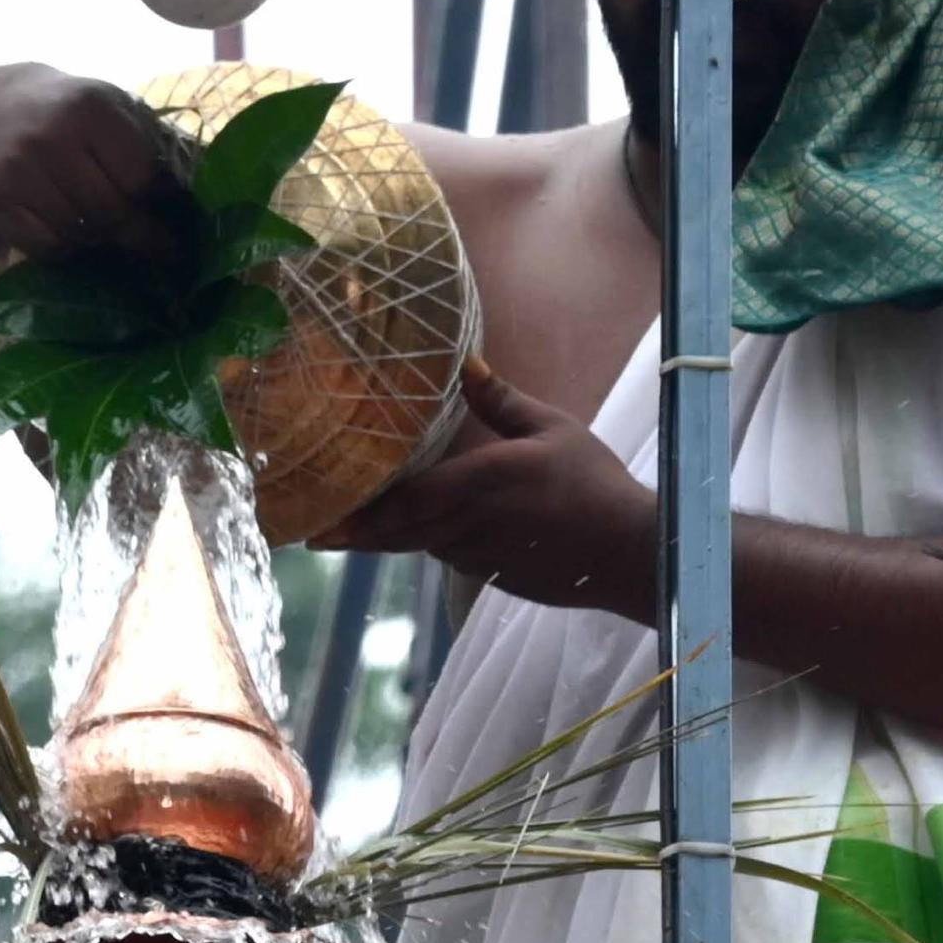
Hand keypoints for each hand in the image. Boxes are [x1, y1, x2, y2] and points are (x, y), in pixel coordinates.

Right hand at [0, 65, 192, 268]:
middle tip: (165, 251)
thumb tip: (201, 191)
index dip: (161, 201)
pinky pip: (46, 248)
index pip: (140, 176)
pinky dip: (67, 249)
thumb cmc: (71, 112)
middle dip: (141, 236)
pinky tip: (74, 234)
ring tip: (113, 235)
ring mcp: (17, 171)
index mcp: (90, 108)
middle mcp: (50, 137)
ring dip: (102, 242)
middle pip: (111, 212)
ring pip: (79, 235)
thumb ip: (154, 144)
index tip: (178, 218)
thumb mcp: (113, 110)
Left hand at [315, 359, 655, 614]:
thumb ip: (503, 402)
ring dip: (388, 540)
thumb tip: (467, 365)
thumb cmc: (592, 484)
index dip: (359, 515)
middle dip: (356, 534)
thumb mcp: (552, 429)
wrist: (626, 552)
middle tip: (315, 532)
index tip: (321, 522)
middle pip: (397, 534)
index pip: (403, 502)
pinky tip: (419, 535)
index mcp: (478, 482)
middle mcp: (467, 524)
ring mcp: (477, 556)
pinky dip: (427, 545)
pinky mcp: (491, 576)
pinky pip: (448, 557)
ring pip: (420, 546)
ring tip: (350, 531)